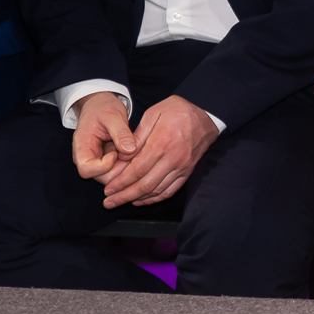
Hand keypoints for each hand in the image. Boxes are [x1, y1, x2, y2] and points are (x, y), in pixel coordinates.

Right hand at [71, 91, 137, 183]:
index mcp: (81, 147)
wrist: (100, 105)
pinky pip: (118, 170)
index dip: (104, 166)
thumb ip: (120, 132)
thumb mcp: (112, 115)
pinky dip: (129, 164)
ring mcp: (97, 160)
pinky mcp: (108, 161)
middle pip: (101, 177)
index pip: (86, 170)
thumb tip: (130, 150)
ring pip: (112, 177)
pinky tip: (136, 152)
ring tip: (136, 150)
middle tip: (133, 153)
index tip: (116, 152)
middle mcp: (87, 158)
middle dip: (120, 169)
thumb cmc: (102, 108)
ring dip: (126, 167)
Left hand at [99, 96, 219, 208]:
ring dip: (138, 199)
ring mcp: (182, 166)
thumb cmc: (177, 110)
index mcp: (161, 143)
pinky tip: (142, 200)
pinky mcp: (188, 170)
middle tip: (109, 202)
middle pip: (145, 185)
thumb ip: (137, 136)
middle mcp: (173, 158)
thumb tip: (123, 157)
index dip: (121, 183)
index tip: (108, 189)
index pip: (137, 170)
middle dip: (124, 196)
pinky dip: (155, 198)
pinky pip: (170, 190)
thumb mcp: (152, 114)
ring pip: (157, 190)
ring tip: (122, 202)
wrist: (206, 112)